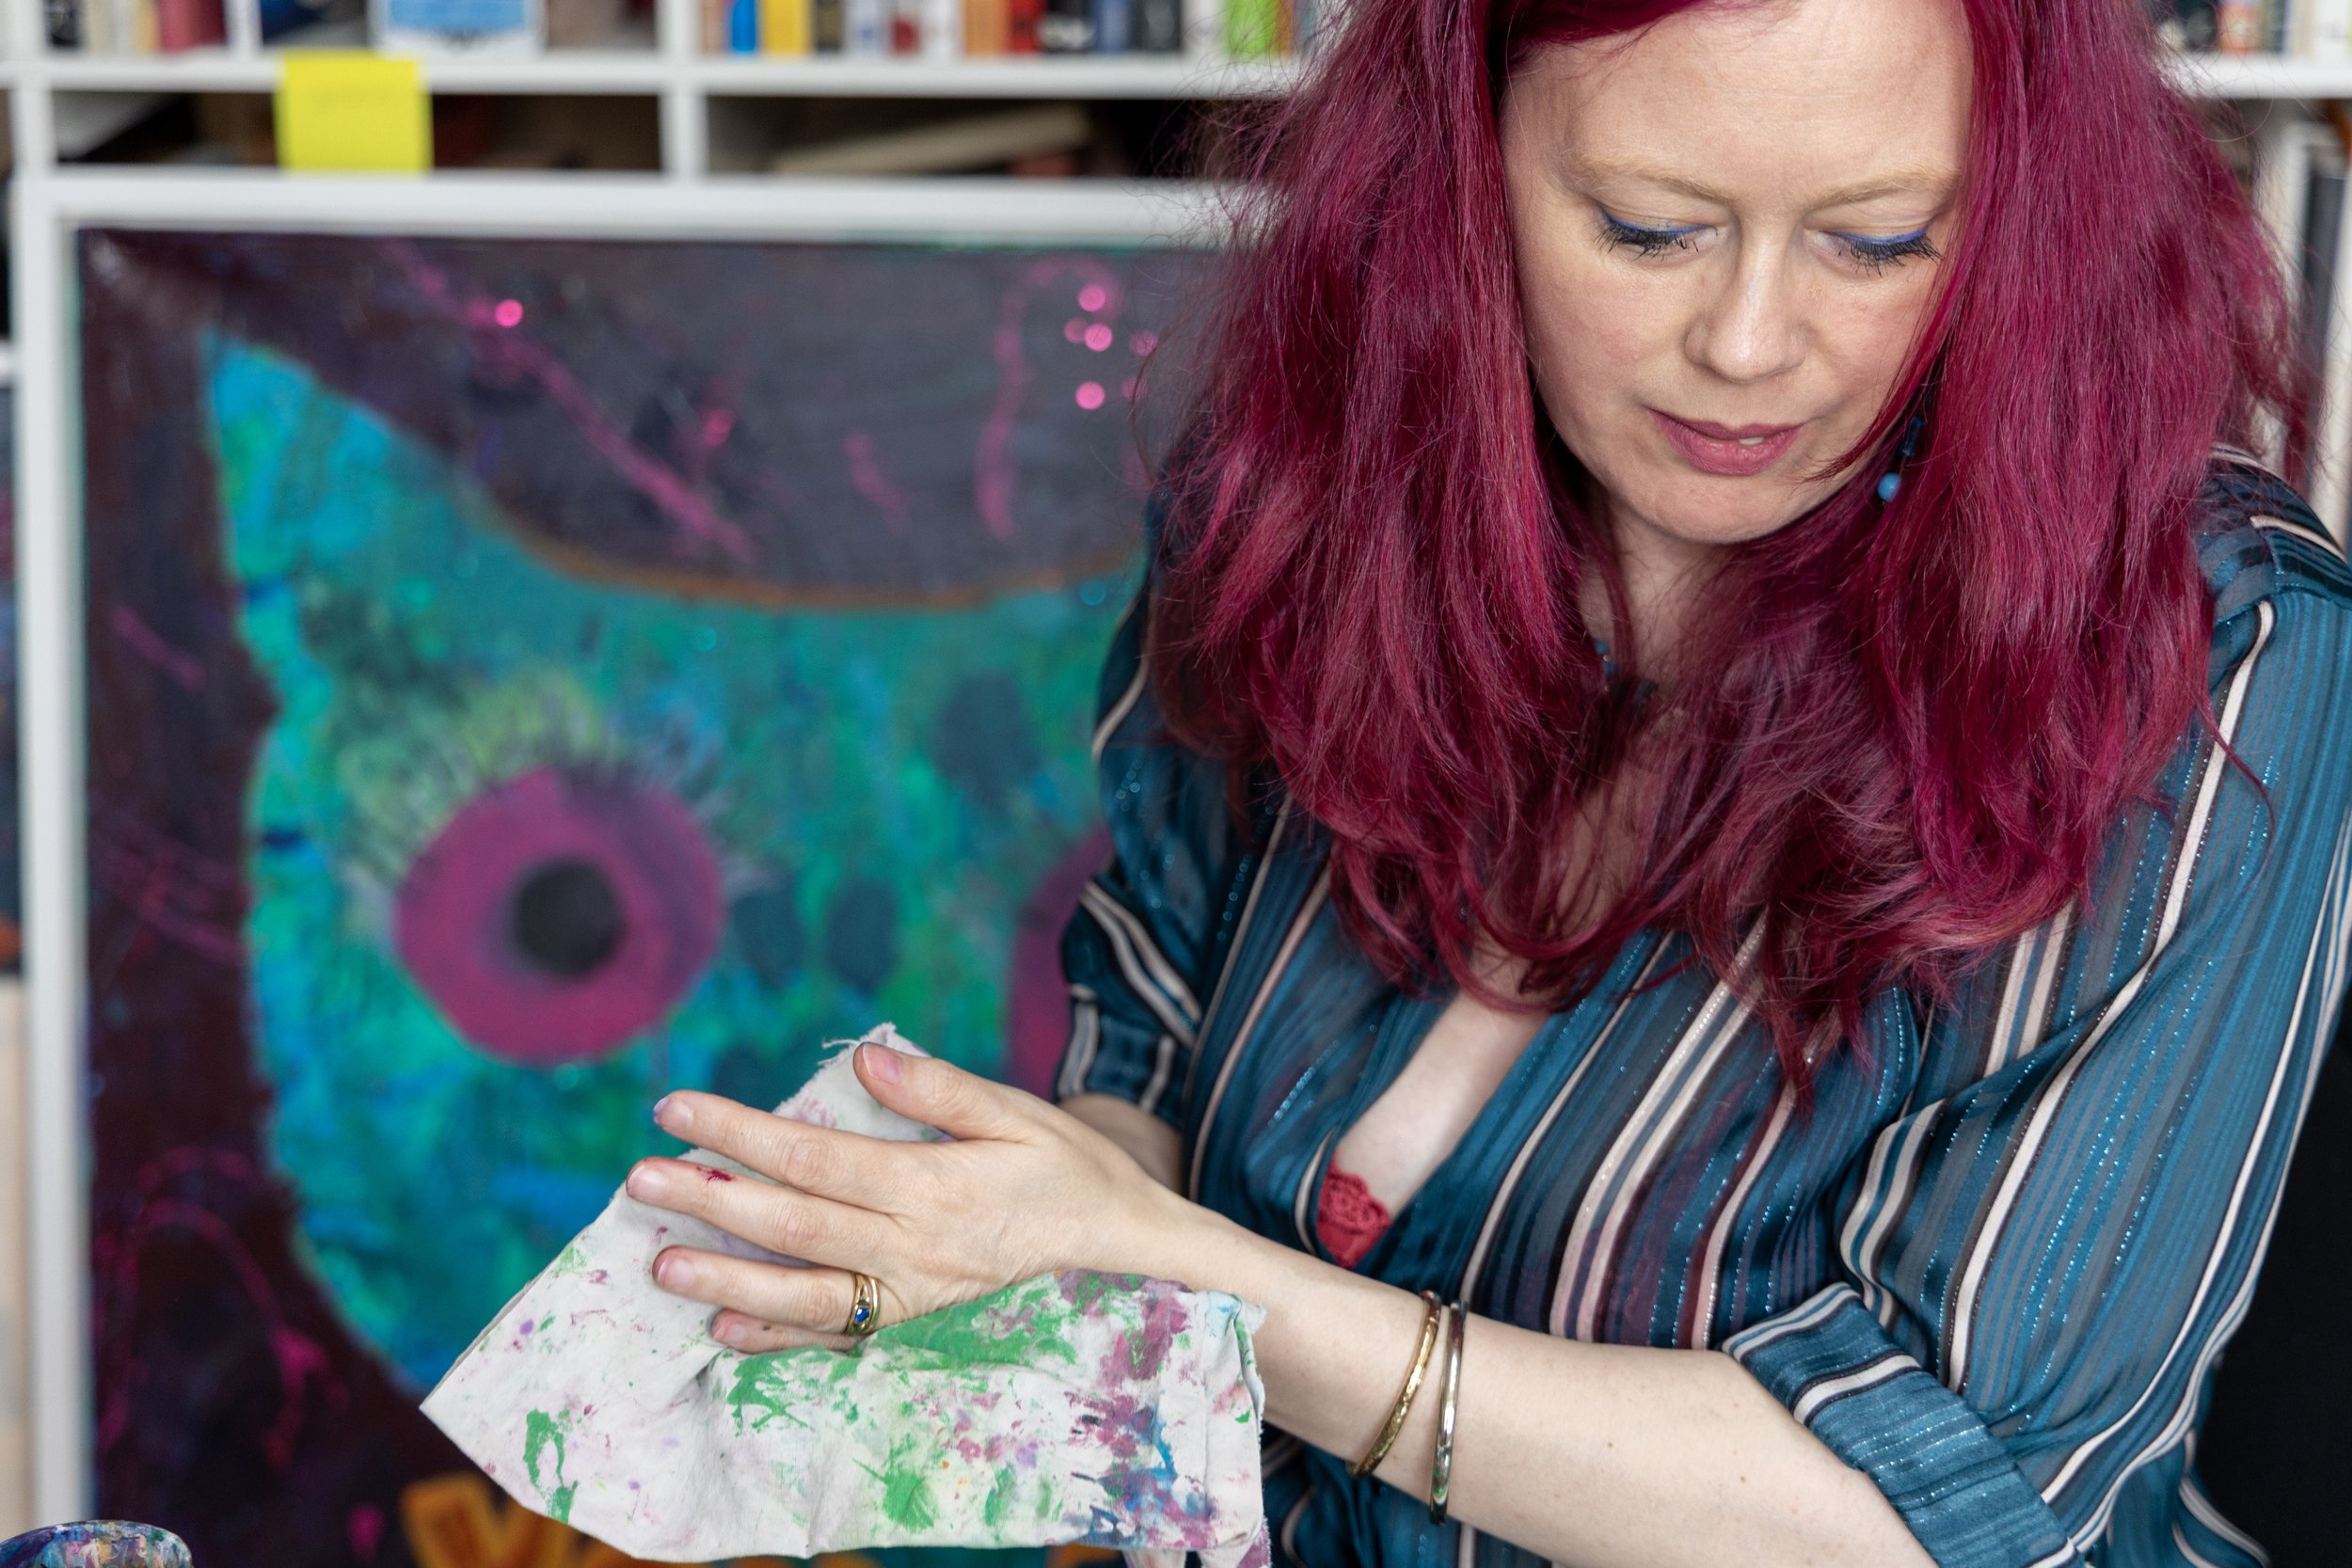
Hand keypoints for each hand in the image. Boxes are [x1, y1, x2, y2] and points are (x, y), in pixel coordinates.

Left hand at [624, 1040, 1183, 1353]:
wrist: (1113, 1234)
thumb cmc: (1061, 1159)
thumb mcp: (1015, 1109)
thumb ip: (938, 1089)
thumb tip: (863, 1061)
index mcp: (933, 1187)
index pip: (817, 1158)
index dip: (743, 1134)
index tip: (677, 1108)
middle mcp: (914, 1249)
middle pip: (795, 1226)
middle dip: (712, 1201)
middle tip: (640, 1177)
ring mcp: (909, 1293)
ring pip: (805, 1295)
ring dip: (727, 1279)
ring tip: (660, 1261)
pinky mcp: (910, 1318)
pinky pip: (836, 1335)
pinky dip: (776, 1336)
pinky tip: (721, 1325)